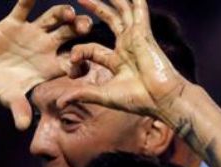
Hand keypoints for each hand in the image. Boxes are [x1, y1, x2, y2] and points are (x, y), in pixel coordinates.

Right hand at [0, 0, 92, 129]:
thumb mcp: (8, 98)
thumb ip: (18, 109)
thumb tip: (22, 126)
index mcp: (50, 66)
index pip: (74, 62)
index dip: (81, 60)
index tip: (84, 59)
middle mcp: (46, 47)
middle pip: (70, 34)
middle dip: (79, 29)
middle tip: (86, 27)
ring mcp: (32, 32)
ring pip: (53, 18)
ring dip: (62, 13)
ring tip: (68, 12)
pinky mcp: (14, 22)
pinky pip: (23, 7)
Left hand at [57, 0, 190, 118]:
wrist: (160, 99)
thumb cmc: (137, 100)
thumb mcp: (104, 95)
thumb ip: (83, 94)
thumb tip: (59, 102)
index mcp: (116, 61)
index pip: (92, 48)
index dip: (79, 51)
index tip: (72, 59)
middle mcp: (126, 46)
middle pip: (109, 21)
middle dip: (94, 8)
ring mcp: (135, 38)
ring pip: (122, 11)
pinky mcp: (143, 34)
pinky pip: (139, 11)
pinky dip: (135, 0)